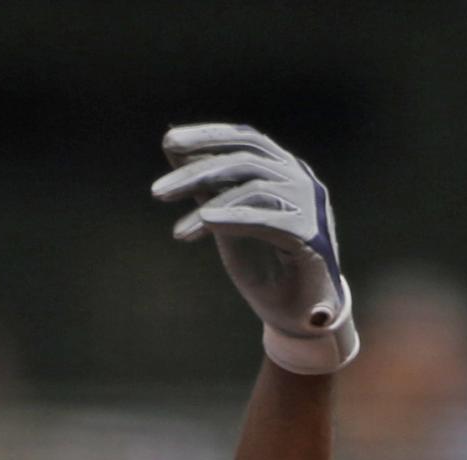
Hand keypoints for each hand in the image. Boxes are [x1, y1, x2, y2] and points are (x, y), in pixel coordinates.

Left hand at [153, 123, 356, 374]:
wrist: (298, 315)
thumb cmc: (263, 265)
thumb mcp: (225, 219)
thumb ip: (207, 186)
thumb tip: (174, 149)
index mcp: (284, 170)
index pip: (245, 141)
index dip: (208, 137)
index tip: (169, 141)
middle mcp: (300, 179)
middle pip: (245, 159)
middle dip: (197, 171)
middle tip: (158, 192)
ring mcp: (309, 205)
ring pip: (253, 187)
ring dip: (207, 204)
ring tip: (176, 232)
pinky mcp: (309, 235)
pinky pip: (266, 218)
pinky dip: (232, 218)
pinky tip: (202, 224)